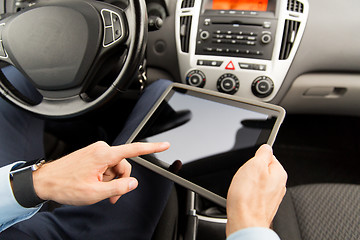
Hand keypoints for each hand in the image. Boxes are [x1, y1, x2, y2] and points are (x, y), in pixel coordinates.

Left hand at [32, 141, 169, 204]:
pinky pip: (106, 166)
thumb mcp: (95, 192)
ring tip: (99, 191)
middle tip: (111, 195)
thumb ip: (118, 187)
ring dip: (111, 181)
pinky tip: (94, 184)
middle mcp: (101, 149)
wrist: (45, 181)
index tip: (164, 144)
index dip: (152, 148)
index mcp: (104, 154)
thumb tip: (133, 183)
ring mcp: (96, 152)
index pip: (133, 150)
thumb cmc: (65, 185)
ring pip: (115, 167)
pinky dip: (104, 177)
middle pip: (124, 165)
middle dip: (120, 181)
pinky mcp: (92, 155)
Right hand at [226, 144, 286, 236]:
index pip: (268, 156)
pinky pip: (253, 194)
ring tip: (242, 189)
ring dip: (247, 184)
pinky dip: (246, 194)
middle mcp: (278, 186)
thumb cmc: (248, 198)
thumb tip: (266, 147)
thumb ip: (263, 153)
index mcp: (279, 173)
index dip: (255, 159)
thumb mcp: (254, 165)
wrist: (244, 223)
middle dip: (250, 172)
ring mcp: (271, 197)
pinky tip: (242, 198)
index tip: (248, 165)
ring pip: (256, 183)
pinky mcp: (262, 206)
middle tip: (244, 177)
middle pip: (261, 170)